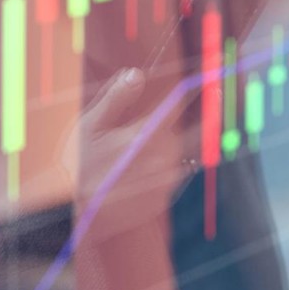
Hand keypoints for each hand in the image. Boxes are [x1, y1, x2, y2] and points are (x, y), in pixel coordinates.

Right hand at [64, 67, 194, 231]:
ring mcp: (165, 179)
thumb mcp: (89, 126)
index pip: (180, 104)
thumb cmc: (78, 166)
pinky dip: (158, 172)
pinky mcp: (163, 197)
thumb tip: (137, 74)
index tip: (214, 79)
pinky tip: (132, 177)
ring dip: (162, 152)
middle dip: (166, 130)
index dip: (198, 88)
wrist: (75, 215)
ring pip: (177, 155)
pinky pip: (169, 177)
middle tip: (137, 138)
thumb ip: (116, 98)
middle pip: (181, 132)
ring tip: (129, 161)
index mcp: (147, 133)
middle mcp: (163, 156)